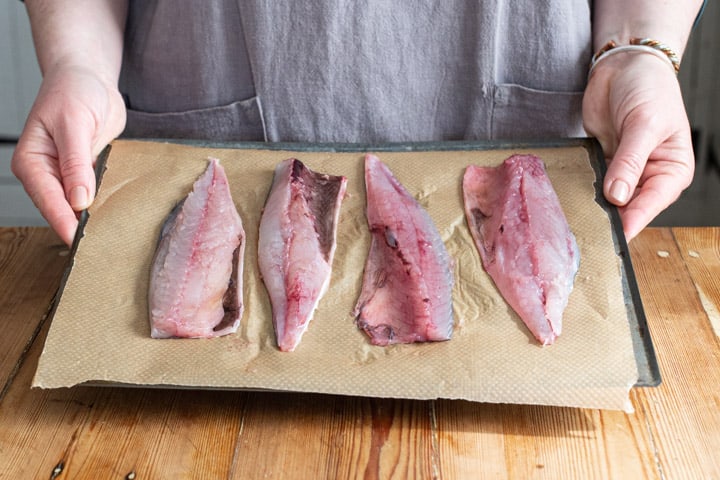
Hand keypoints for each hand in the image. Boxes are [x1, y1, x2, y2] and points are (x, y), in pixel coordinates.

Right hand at [11, 65, 125, 244]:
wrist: (88, 77)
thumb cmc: (74, 90)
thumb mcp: (75, 123)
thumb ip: (77, 162)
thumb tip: (78, 198)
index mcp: (32, 161)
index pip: (47, 199)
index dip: (63, 221)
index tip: (78, 240)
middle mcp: (45, 172)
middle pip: (60, 209)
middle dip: (77, 226)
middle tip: (100, 247)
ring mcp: (65, 175)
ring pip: (77, 207)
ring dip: (93, 219)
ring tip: (110, 239)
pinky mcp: (86, 174)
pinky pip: (94, 196)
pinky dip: (103, 206)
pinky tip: (118, 218)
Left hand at [582, 52, 694, 240]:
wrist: (625, 65)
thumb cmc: (649, 89)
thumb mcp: (643, 124)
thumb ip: (629, 161)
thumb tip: (616, 196)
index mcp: (672, 169)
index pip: (652, 203)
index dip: (633, 220)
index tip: (615, 236)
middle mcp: (650, 175)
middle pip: (629, 207)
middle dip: (610, 218)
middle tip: (587, 232)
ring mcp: (624, 171)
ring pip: (608, 200)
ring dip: (593, 206)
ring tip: (574, 220)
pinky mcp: (603, 163)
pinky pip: (592, 183)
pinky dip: (582, 191)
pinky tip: (567, 200)